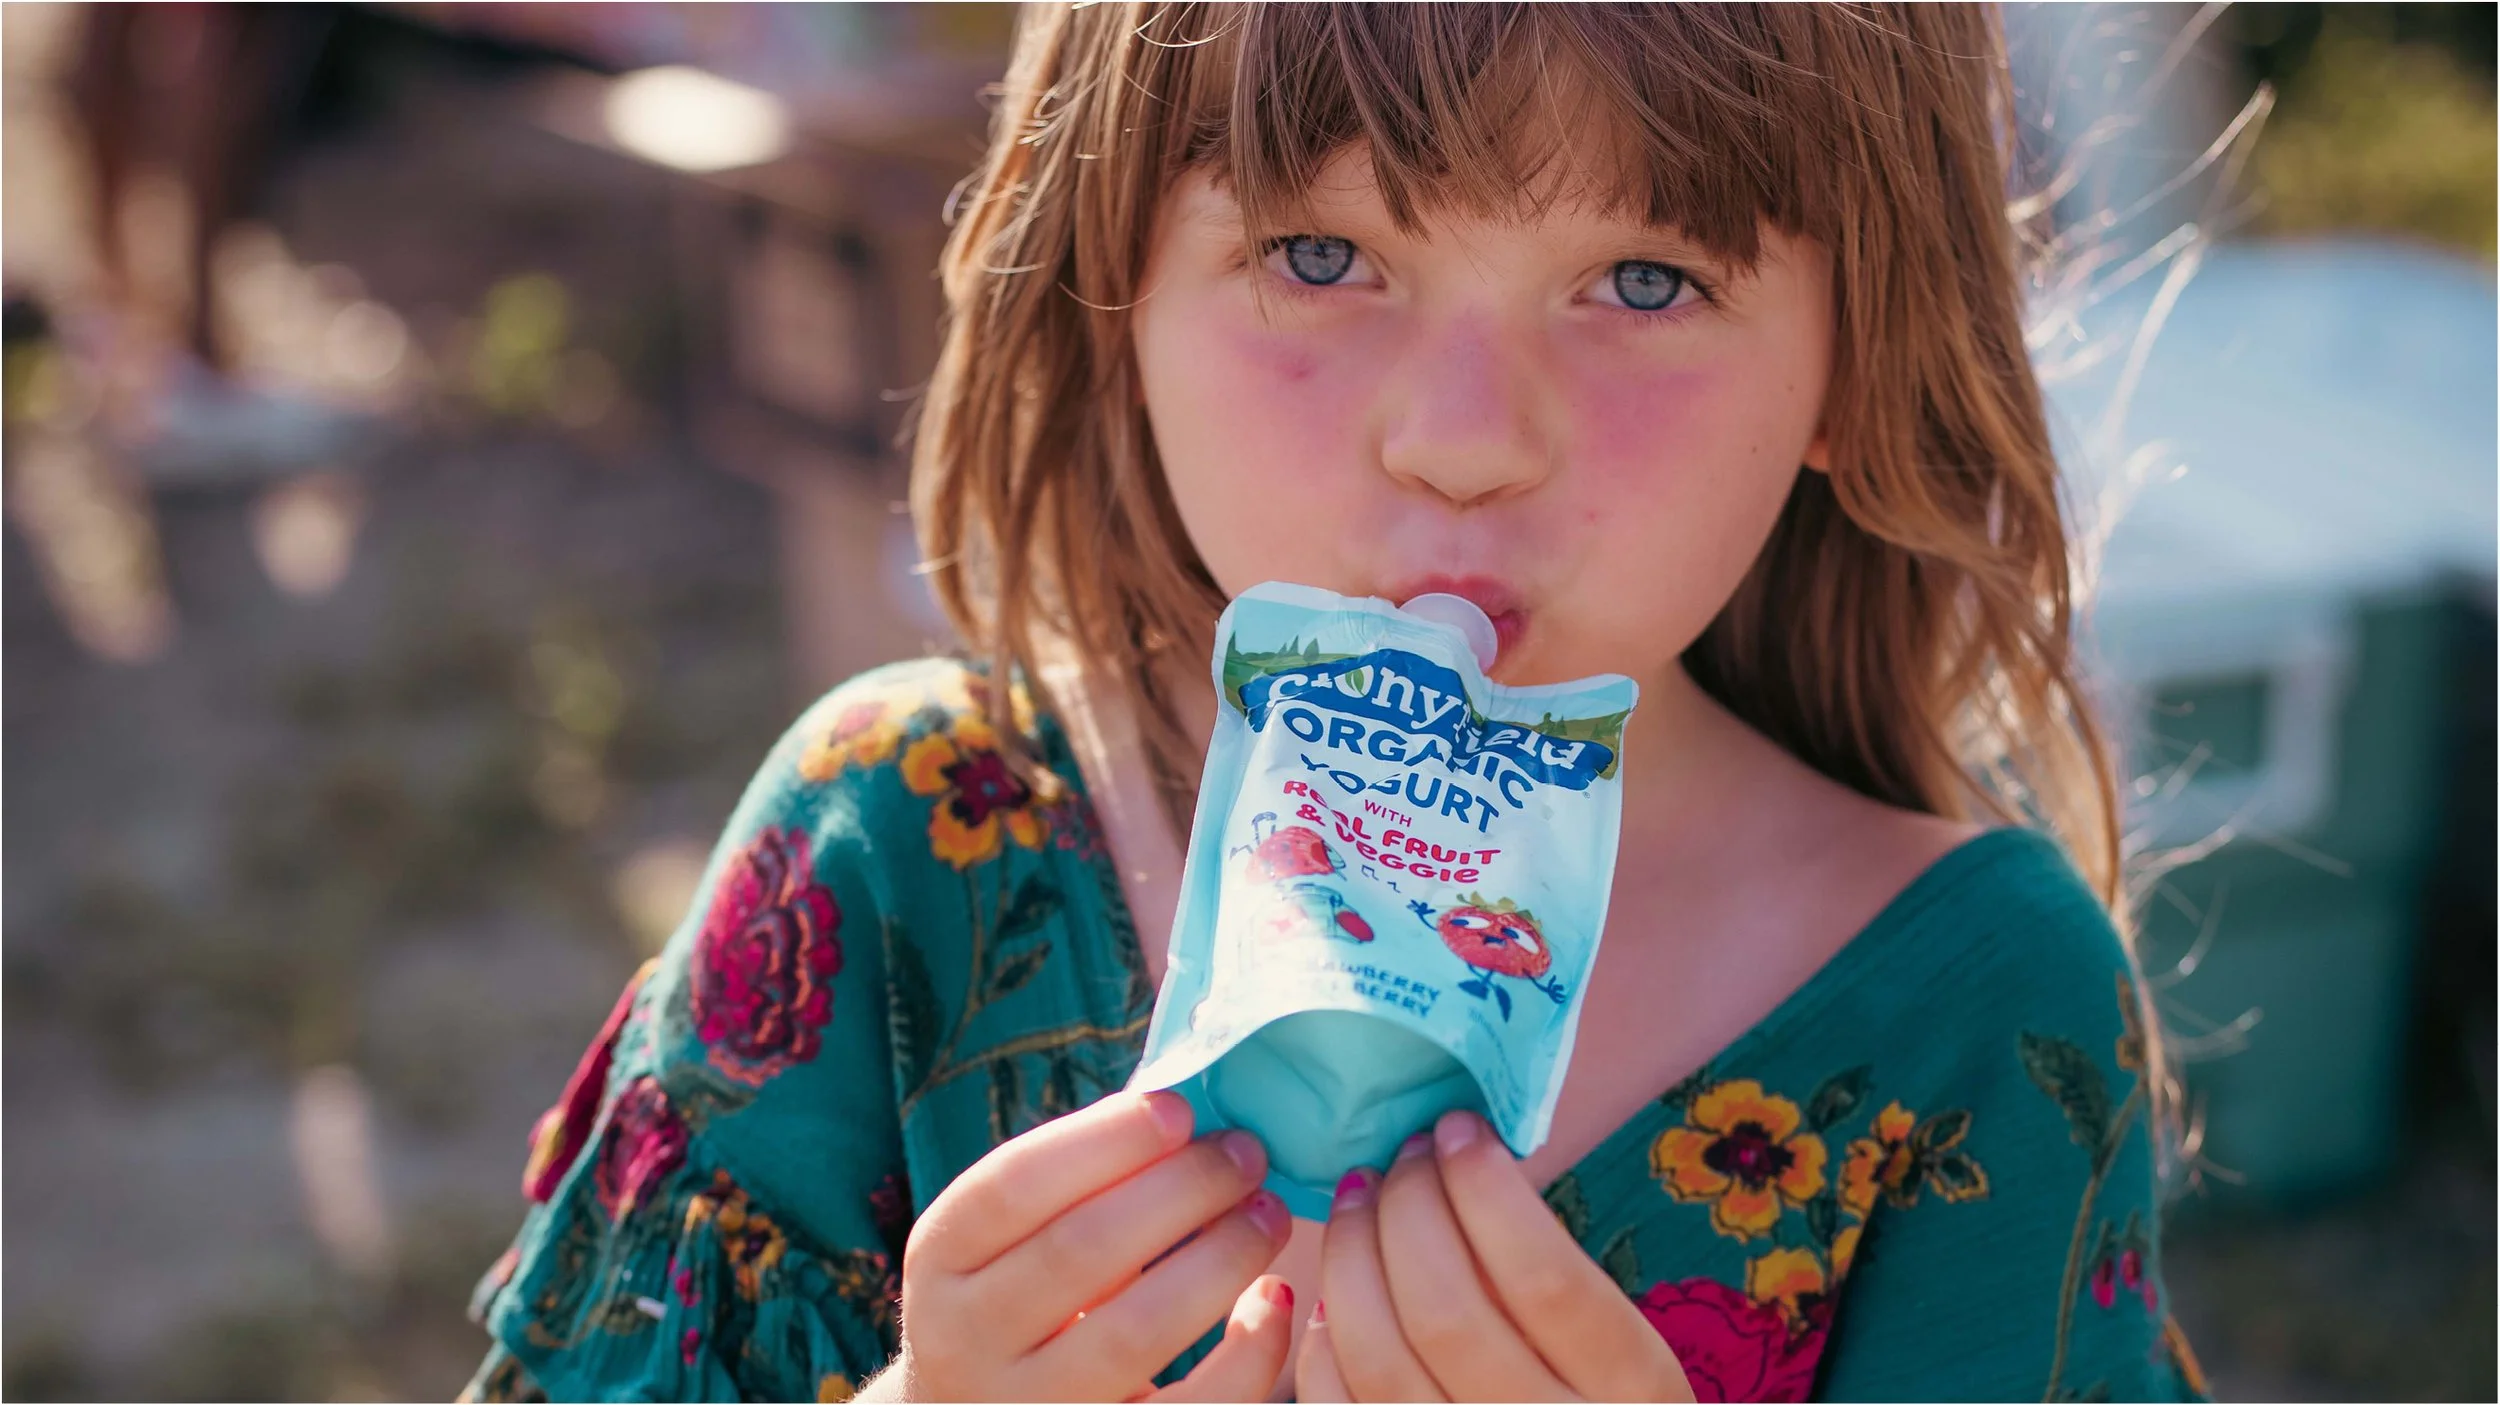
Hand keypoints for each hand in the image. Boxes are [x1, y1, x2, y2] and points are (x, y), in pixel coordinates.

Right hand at [860, 1090, 1295, 1401]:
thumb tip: (1190, 1104)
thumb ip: (1078, 1179)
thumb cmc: (1021, 1296)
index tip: (1180, 1109)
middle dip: (1181, 1190)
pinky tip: (1273, 1300)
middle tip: (1246, 1153)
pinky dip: (1247, 1355)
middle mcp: (965, 1337)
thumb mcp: (1011, 1237)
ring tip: (1268, 1212)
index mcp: (941, 1257)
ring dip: (1220, 1259)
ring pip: (1135, 1333)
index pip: (1012, 1185)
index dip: (1103, 1140)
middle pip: (1081, 1251)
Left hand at [1298, 1110, 1694, 1402]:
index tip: (1456, 1129)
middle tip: (1401, 1157)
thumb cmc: (1602, 1397)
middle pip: (1447, 1312)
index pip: (1544, 1277)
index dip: (1484, 1188)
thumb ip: (1556, 1274)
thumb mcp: (1621, 1347)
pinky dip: (1325, 1344)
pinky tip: (1338, 1294)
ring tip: (1358, 1198)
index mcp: (1630, 1389)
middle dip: (1407, 1210)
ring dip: (1352, 1259)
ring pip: (1380, 1358)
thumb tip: (1462, 1162)